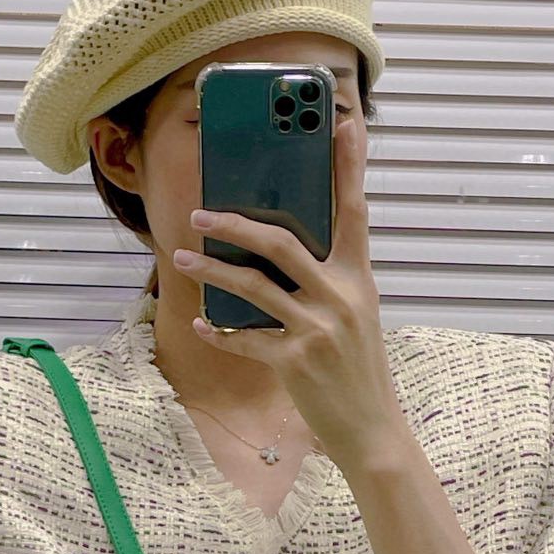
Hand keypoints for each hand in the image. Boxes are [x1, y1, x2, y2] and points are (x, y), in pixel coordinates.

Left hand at [173, 114, 409, 473]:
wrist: (371, 429)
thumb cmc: (359, 369)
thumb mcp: (357, 316)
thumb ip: (329, 281)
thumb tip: (282, 251)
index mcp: (360, 278)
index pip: (356, 210)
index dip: (351, 165)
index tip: (345, 124)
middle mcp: (341, 297)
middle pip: (282, 243)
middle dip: (235, 224)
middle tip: (200, 214)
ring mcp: (318, 329)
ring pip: (254, 287)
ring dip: (212, 271)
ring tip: (182, 260)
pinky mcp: (296, 361)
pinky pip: (246, 338)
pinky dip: (221, 331)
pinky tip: (202, 324)